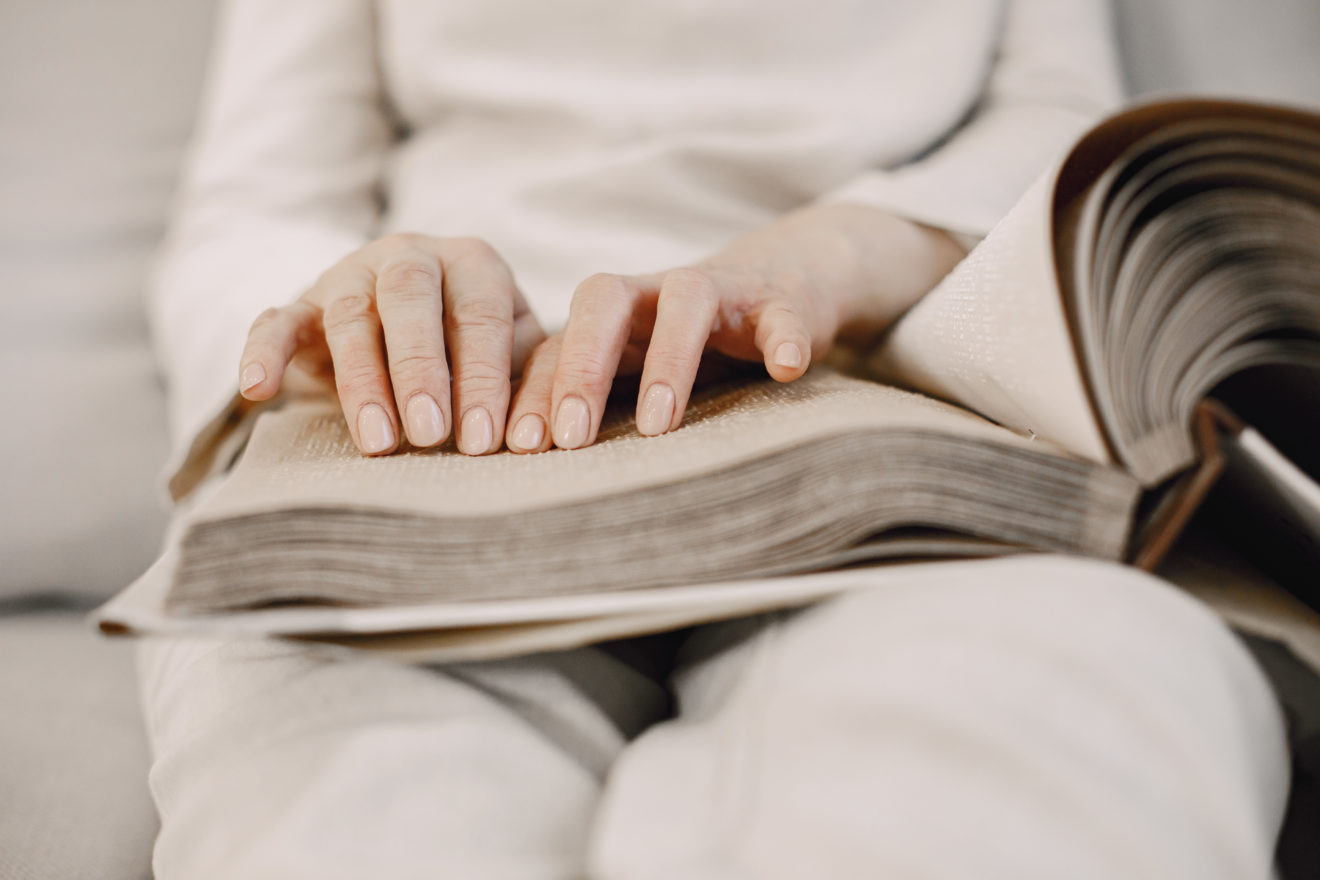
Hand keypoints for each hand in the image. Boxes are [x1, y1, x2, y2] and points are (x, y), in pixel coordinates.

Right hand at [238, 234, 545, 455]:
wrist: (403, 322)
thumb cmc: (473, 351)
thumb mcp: (511, 355)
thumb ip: (527, 383)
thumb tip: (537, 438)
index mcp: (473, 264)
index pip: (480, 313)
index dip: (483, 376)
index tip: (484, 438)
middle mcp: (412, 257)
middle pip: (412, 300)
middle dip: (422, 371)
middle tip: (432, 436)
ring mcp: (351, 275)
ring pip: (350, 315)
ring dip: (363, 380)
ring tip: (379, 442)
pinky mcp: (302, 303)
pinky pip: (276, 319)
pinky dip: (263, 350)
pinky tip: (258, 388)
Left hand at [502, 204, 966, 452]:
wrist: (782, 283)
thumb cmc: (685, 345)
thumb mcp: (634, 370)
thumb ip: (589, 406)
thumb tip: (522, 474)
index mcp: (607, 317)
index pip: (557, 343)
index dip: (534, 391)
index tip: (520, 447)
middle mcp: (653, 294)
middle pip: (602, 301)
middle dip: (582, 367)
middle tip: (570, 437)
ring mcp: (720, 291)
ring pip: (687, 300)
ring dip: (669, 360)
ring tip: (658, 424)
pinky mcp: (782, 300)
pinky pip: (783, 312)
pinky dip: (784, 337)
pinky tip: (787, 370)